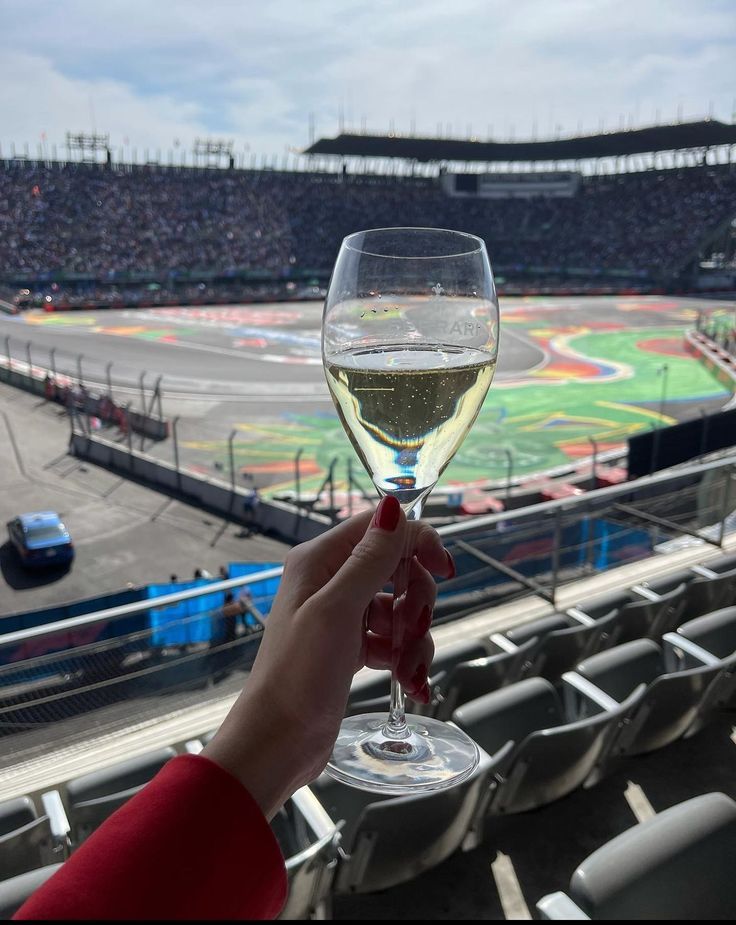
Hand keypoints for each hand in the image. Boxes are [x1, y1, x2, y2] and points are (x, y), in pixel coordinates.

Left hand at [203, 496, 453, 817]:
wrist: (278, 741)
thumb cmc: (299, 673)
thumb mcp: (337, 610)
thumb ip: (370, 559)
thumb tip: (394, 504)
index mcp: (320, 560)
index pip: (380, 527)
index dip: (417, 541)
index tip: (444, 570)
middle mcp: (330, 580)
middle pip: (397, 567)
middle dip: (417, 600)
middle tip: (413, 630)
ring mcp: (342, 615)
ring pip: (401, 606)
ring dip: (415, 636)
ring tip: (408, 671)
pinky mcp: (351, 647)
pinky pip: (393, 638)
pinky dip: (406, 657)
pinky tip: (410, 684)